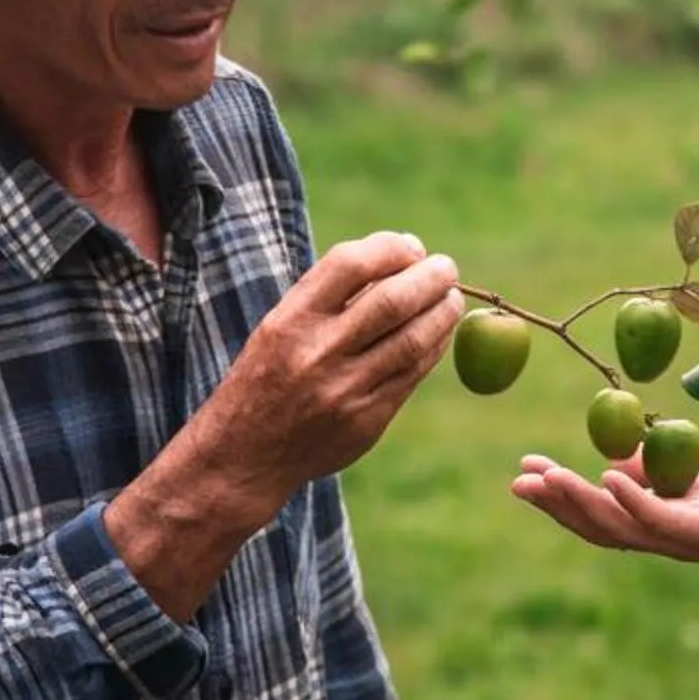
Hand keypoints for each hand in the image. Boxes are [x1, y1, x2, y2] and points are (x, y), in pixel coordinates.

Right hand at [198, 230, 464, 497]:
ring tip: (452, 298)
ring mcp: (344, 390)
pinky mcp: (367, 420)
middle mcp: (317, 353)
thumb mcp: (280, 326)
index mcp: (290, 320)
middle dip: (430, 277)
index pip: (350, 263)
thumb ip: (332, 295)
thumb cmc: (269, 374)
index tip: (411, 246)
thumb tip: (405, 256)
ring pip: (413, 340)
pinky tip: (440, 333)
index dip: (391, 248)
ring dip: (443, 312)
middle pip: (392, 301)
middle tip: (446, 267)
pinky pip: (413, 374)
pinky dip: (434, 347)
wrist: (246, 453)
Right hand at [510, 437, 698, 563]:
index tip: (525, 470)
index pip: (601, 515)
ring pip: (624, 529)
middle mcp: (674, 539)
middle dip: (557, 505)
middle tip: (518, 480)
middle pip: (601, 529)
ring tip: (549, 477)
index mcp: (667, 522)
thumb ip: (659, 463)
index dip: (560, 497)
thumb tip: (612, 460)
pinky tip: (606, 476)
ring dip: (581, 503)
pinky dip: (633, 501)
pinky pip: (665, 521)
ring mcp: (693, 541)